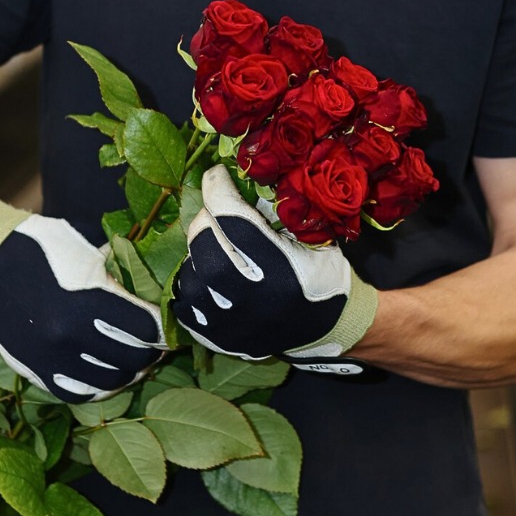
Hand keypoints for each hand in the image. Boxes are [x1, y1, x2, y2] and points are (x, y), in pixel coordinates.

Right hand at [0, 200, 164, 401]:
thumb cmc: (43, 246)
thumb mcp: (87, 253)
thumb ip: (118, 277)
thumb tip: (151, 294)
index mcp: (86, 300)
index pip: (145, 328)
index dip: (164, 328)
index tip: (170, 323)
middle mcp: (70, 337)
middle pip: (132, 358)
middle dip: (151, 351)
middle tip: (157, 342)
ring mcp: (52, 358)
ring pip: (109, 381)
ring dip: (129, 371)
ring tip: (136, 359)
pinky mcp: (36, 371)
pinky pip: (78, 393)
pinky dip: (100, 387)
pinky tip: (109, 373)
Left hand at [172, 165, 377, 374]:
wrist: (330, 329)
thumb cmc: (324, 276)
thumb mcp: (317, 238)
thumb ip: (284, 210)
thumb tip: (244, 178)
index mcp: (282, 270)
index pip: (233, 219)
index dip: (218, 189)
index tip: (217, 176)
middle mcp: (253, 300)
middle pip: (205, 245)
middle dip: (206, 219)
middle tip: (217, 212)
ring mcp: (232, 325)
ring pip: (189, 277)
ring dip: (196, 253)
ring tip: (214, 245)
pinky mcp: (219, 340)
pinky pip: (185, 307)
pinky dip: (191, 283)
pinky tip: (205, 272)